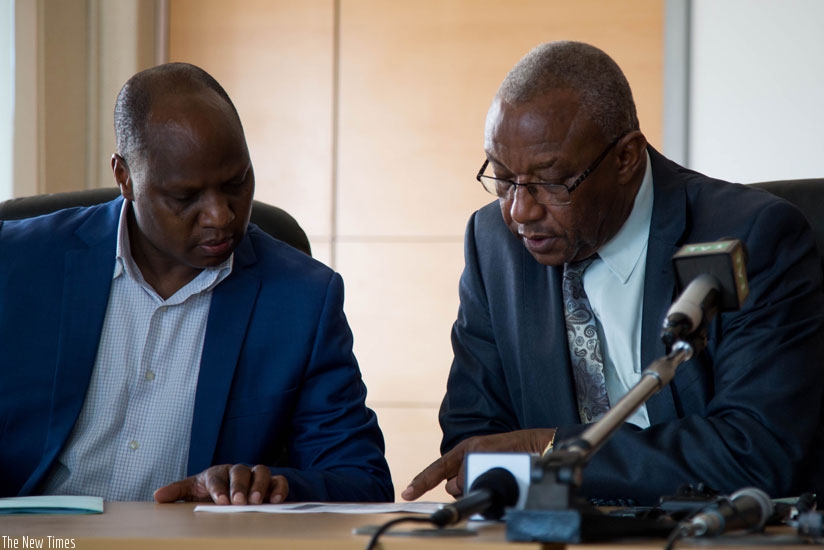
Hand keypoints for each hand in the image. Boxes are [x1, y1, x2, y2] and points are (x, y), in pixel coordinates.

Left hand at [154, 464, 288, 504]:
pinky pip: (279, 481)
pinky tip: (276, 500)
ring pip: (262, 471)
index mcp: (216, 473)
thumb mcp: (193, 491)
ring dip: (260, 486)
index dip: (219, 488)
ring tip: (257, 502)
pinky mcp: (272, 483)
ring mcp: (256, 476)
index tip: (220, 501)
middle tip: (239, 502)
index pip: (216, 477)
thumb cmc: (210, 492)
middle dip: (240, 486)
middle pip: (240, 471)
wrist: (231, 491)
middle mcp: (237, 471)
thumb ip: (177, 492)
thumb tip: (157, 496)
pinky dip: (279, 488)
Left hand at [401, 428, 554, 500]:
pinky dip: (484, 483)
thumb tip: (458, 488)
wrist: (539, 444)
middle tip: (487, 478)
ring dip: (476, 486)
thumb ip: (470, 474)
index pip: (438, 468)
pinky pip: (474, 480)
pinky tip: (500, 470)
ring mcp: (475, 451)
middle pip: (452, 484)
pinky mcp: (484, 452)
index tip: (407, 494)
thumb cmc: (514, 456)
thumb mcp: (488, 461)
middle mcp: (466, 450)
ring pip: (462, 485)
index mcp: (465, 450)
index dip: (422, 481)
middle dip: (464, 489)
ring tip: (497, 472)